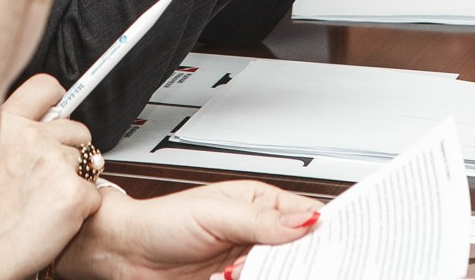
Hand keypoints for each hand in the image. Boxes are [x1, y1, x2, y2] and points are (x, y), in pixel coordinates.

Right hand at [0, 76, 102, 279]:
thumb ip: (9, 137)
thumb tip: (36, 125)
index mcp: (3, 124)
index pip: (44, 87)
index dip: (55, 102)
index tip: (56, 111)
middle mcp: (29, 136)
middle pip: (76, 128)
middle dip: (71, 151)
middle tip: (46, 179)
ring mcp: (54, 162)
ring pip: (89, 161)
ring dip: (77, 179)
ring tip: (47, 201)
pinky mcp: (74, 193)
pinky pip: (95, 193)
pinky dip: (83, 208)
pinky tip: (57, 218)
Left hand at [56, 180, 323, 279]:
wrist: (126, 253)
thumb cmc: (161, 222)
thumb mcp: (216, 215)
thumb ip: (262, 221)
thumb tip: (308, 220)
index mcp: (258, 202)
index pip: (307, 214)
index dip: (329, 227)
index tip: (348, 241)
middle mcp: (257, 229)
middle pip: (301, 247)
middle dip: (309, 257)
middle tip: (313, 264)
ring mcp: (248, 257)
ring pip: (285, 267)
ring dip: (285, 270)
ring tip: (276, 270)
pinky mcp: (235, 279)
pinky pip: (263, 279)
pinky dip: (269, 279)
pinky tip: (256, 277)